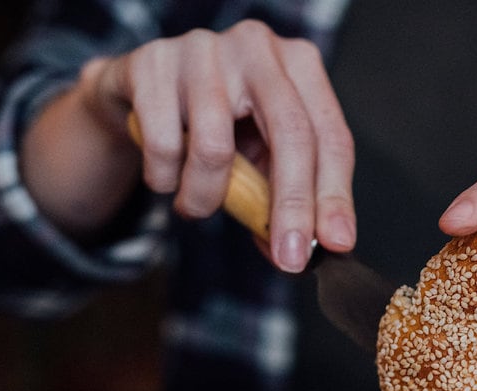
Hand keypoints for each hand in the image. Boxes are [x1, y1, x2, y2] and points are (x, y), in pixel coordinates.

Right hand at [26, 20, 354, 272]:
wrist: (140, 91)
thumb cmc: (218, 124)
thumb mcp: (263, 156)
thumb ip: (285, 198)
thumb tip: (302, 251)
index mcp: (301, 65)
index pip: (331, 137)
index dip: (335, 195)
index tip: (336, 242)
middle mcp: (258, 48)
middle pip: (291, 135)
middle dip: (292, 208)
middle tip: (289, 257)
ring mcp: (204, 49)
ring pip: (217, 149)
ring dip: (206, 198)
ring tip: (197, 205)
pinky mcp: (152, 62)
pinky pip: (164, 144)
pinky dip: (164, 179)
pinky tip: (165, 175)